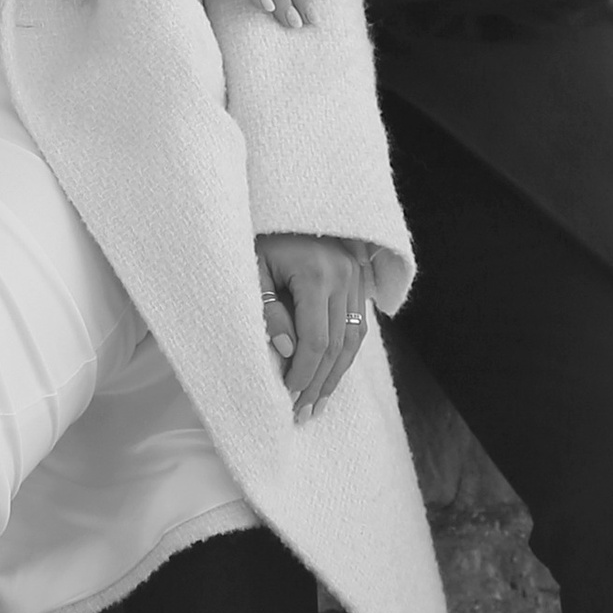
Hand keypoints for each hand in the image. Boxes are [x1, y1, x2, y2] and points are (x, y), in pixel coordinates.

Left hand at [255, 232, 371, 419]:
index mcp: (317, 272)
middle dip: (319, 384)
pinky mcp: (359, 275)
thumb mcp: (253, 269)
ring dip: (336, 376)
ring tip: (318, 406)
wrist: (282, 197)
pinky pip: (358, 324)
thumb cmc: (260, 235)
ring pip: (353, 339)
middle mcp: (344, 274)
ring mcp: (356, 274)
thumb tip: (286, 353)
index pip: (315, 340)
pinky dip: (345, 354)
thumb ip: (269, 311)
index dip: (303, 374)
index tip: (287, 397)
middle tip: (303, 415)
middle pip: (337, 345)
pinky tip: (331, 375)